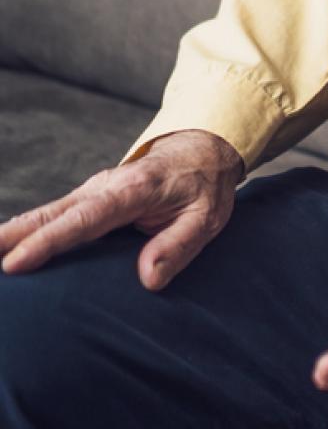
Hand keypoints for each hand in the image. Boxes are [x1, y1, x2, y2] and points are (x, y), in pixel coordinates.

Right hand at [0, 129, 243, 288]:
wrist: (202, 149)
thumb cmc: (204, 186)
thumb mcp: (207, 216)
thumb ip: (179, 245)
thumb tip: (148, 279)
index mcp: (132, 191)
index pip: (83, 220)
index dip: (47, 243)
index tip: (15, 263)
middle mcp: (103, 187)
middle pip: (51, 215)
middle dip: (10, 236)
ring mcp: (92, 191)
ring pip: (46, 214)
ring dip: (11, 233)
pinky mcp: (88, 198)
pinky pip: (53, 216)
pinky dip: (25, 229)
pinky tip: (5, 246)